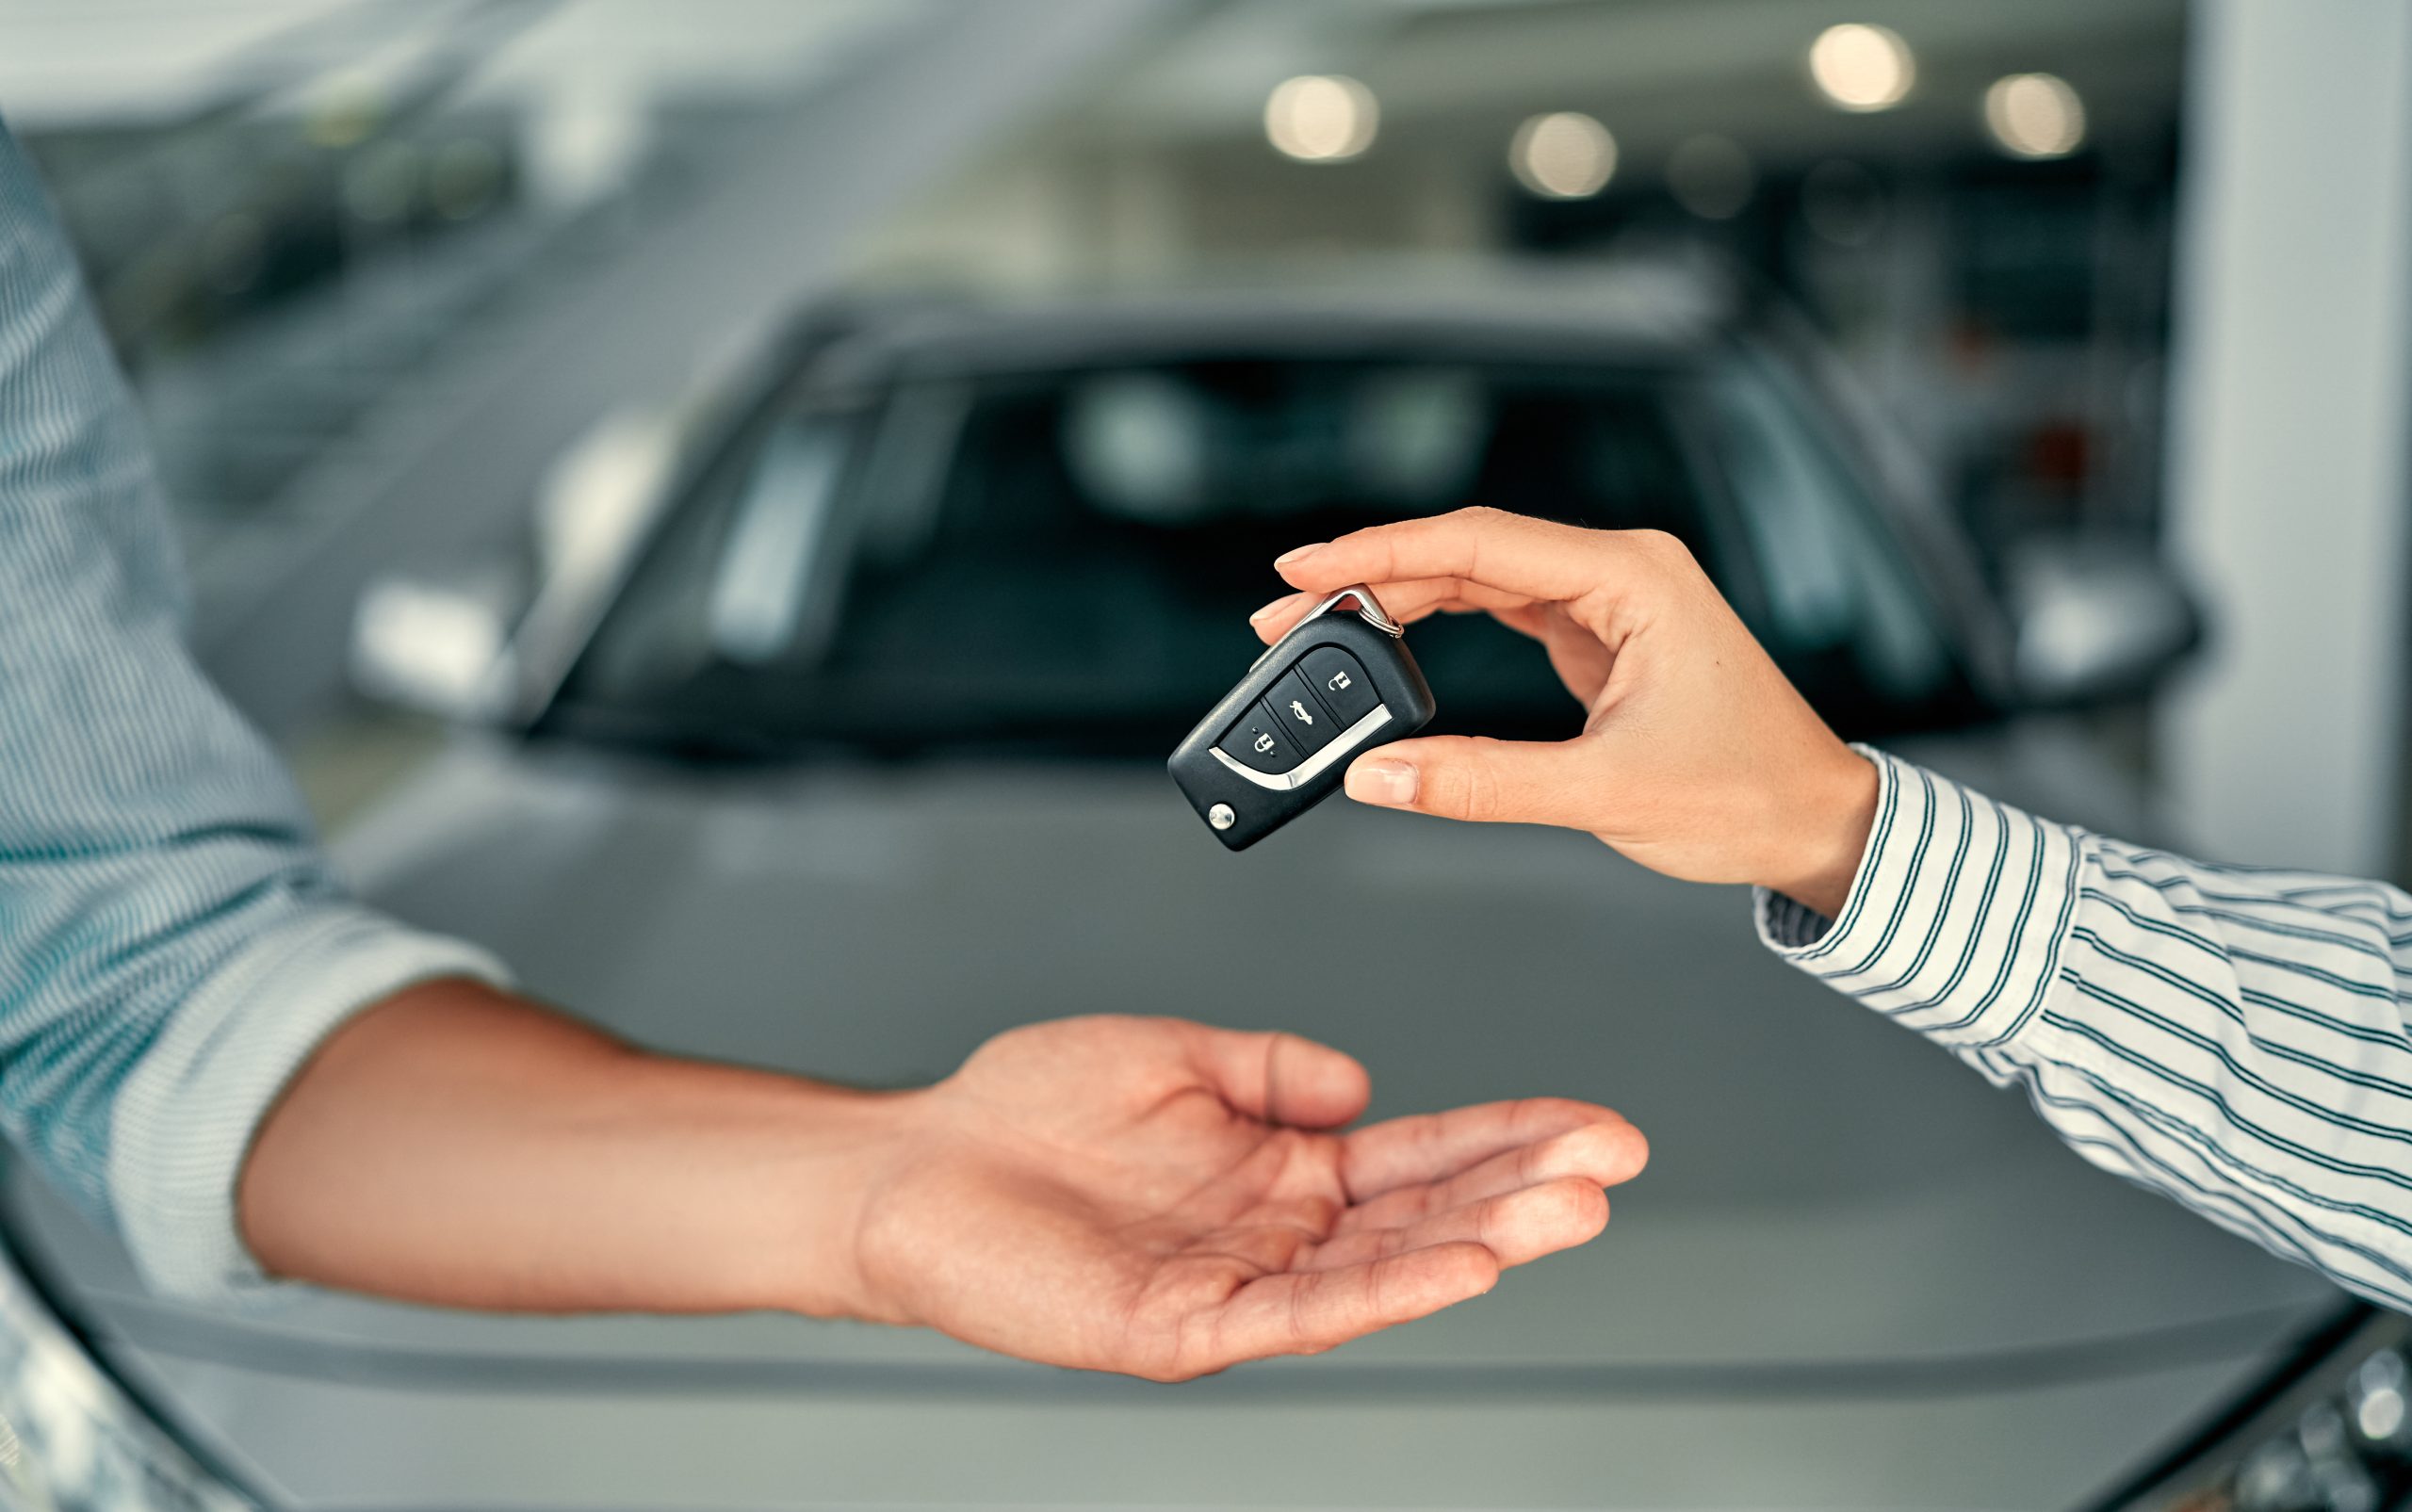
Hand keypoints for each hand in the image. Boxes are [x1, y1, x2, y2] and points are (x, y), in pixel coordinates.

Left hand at [244, 987, 1639, 1382]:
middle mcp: (1276, 1227)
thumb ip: (1274, 1065)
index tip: (1599, 1126)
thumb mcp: (1174, 1048)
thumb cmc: (1022, 1111)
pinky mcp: (1186, 1328)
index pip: (1423, 1151)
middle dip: (1526, 1188)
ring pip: (1383, 1267)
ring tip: (1567, 1213)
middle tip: (1615, 1167)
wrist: (912, 1166)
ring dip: (1480, 1241)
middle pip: (1427, 1212)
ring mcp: (1238, 1282)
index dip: (1511, 1137)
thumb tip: (1364, 1083)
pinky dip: (1385, 1290)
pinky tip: (1457, 1266)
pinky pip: (1302, 1312)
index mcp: (1281, 1161)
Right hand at [1250, 507, 1878, 916]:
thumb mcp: (1604, 794)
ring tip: (1318, 628)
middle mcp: (1620, 571)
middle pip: (1467, 552)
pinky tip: (1386, 640)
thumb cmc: (1748, 794)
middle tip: (1285, 613)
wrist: (1818, 822)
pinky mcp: (1599, 634)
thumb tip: (1379, 774)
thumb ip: (1482, 782)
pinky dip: (1437, 624)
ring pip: (1478, 578)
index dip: (1380, 550)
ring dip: (1398, 600)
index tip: (1303, 565)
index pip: (1479, 543)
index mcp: (1634, 577)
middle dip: (1370, 577)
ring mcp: (1609, 599)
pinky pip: (1501, 609)